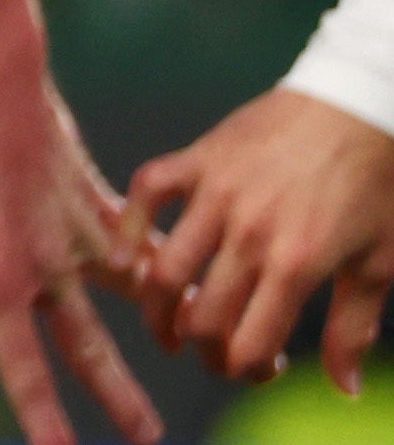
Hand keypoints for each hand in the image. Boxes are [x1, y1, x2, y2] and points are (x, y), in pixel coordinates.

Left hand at [0, 71, 157, 444]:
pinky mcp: (99, 201)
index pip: (23, 369)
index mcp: (0, 283)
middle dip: (120, 401)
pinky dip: (162, 264)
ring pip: (139, 298)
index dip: (43, 418)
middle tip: (149, 442)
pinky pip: (140, 242)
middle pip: (91, 351)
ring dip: (173, 327)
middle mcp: (51, 270)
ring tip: (213, 351)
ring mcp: (83, 236)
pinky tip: (188, 277)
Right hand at [127, 87, 393, 390]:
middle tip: (212, 352)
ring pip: (165, 267)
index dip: (244, 369)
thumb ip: (353, 329)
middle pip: (202, 316)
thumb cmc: (379, 186)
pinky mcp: (200, 158)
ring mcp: (217, 192)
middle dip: (203, 350)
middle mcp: (249, 232)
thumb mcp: (379, 264)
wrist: (359, 102)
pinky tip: (123, 258)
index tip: (254, 367)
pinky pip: (148, 192)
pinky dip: (128, 225)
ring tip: (165, 326)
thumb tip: (344, 390)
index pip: (247, 344)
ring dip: (157, 309)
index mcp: (297, 264)